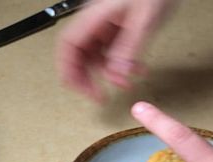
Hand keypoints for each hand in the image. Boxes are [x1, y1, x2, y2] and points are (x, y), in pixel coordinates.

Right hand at [56, 0, 175, 100]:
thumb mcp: (144, 19)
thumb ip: (128, 49)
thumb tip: (115, 76)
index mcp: (93, 16)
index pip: (69, 46)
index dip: (69, 70)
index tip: (80, 89)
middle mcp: (94, 22)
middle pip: (76, 55)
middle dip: (86, 78)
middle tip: (98, 96)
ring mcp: (103, 26)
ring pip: (93, 57)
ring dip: (107, 74)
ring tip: (124, 84)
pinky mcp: (114, 29)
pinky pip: (109, 53)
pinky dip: (120, 66)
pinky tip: (135, 71)